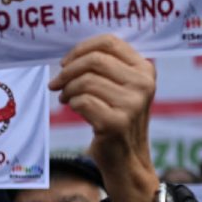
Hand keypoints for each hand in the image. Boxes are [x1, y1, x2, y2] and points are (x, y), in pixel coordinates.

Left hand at [49, 34, 159, 201]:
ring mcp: (132, 103)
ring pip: (86, 81)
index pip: (109, 42)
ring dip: (68, 90)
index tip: (65, 62)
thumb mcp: (121, 88)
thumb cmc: (116, 118)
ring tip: (65, 98)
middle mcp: (143, 84)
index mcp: (144, 69)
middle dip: (68, 70)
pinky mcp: (117, 122)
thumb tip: (71, 55)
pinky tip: (73, 109)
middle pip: (94, 60)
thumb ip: (106, 67)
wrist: (126, 159)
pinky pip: (82, 101)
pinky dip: (72, 104)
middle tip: (56, 83)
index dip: (81, 49)